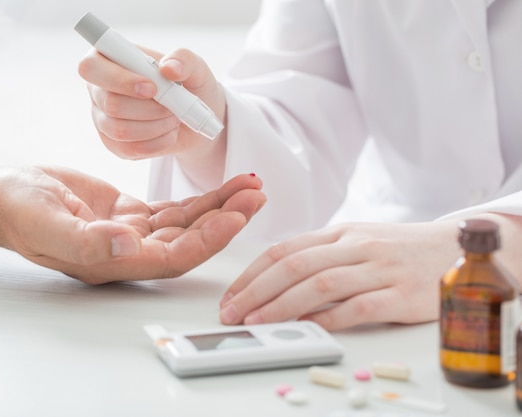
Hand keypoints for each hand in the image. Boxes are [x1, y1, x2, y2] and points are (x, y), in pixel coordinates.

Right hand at [0, 165, 264, 283]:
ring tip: (250, 185)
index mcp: (114, 262)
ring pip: (187, 223)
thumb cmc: (18, 211)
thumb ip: (85, 240)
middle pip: (190, 240)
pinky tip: (223, 187)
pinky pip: (174, 208)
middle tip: (257, 195)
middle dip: (226, 218)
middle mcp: (130, 252)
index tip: (236, 216)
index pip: (173, 257)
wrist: (4, 195)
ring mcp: (132, 233)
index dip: (207, 240)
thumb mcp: (46, 223)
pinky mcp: (131, 213)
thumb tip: (128, 246)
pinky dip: (200, 198)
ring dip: (220, 205)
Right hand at [78, 46, 226, 189]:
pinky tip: (168, 133)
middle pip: (109, 103)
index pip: (91, 67)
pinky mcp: (113, 144)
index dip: (119, 80)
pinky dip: (157, 143)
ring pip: (119, 129)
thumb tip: (168, 68)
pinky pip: (129, 149)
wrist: (194, 118)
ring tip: (173, 118)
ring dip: (155, 126)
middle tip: (172, 106)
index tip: (151, 88)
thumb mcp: (194, 66)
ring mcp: (102, 119)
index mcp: (108, 59)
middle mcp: (99, 89)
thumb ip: (184, 59)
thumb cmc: (189, 85)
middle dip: (149, 108)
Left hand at [219, 220, 462, 330]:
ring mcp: (379, 269)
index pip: (285, 249)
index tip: (231, 295)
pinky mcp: (402, 295)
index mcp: (340, 232)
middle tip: (232, 312)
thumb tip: (276, 280)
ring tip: (256, 321)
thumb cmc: (397, 248)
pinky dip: (328, 318)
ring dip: (282, 304)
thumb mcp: (357, 240)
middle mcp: (356, 246)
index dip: (252, 273)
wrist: (454, 248)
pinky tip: (307, 328)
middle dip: (256, 290)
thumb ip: (321, 255)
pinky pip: (358, 307)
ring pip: (321, 284)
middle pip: (295, 265)